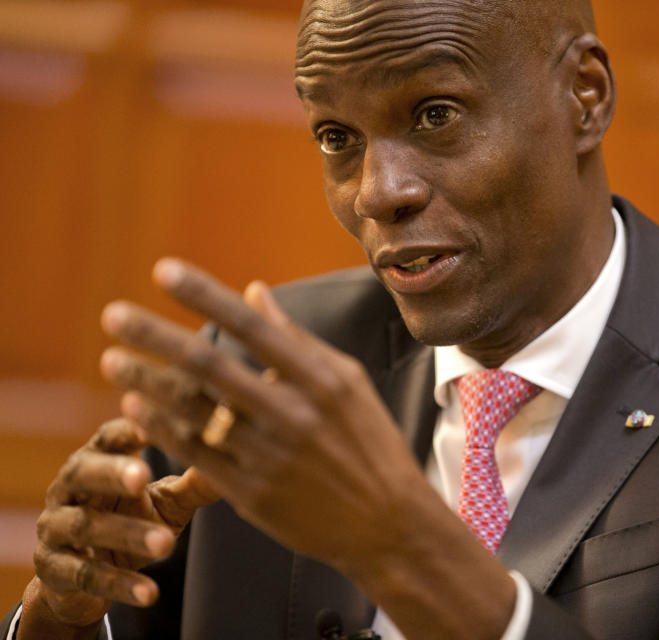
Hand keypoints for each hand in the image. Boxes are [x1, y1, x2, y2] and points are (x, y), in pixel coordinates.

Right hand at [21, 417, 218, 636]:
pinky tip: (151, 594)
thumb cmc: (133, 518)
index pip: (108, 438)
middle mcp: (68, 489)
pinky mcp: (54, 570)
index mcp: (96, 460)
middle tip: (143, 475)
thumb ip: (194, 483)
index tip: (152, 427)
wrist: (87, 575)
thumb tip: (233, 460)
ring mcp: (55, 529)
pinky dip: (120, 585)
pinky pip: (87, 577)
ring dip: (127, 535)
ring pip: (87, 528)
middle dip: (112, 474)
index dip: (127, 431)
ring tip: (167, 544)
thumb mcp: (165, 500)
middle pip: (84, 474)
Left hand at [98, 258, 515, 637]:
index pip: (250, 325)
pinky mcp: (252, 492)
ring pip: (192, 411)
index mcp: (320, 378)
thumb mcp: (348, 382)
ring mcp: (269, 454)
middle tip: (114, 314)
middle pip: (209, 365)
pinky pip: (195, 453)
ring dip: (146, 382)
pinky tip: (137, 408)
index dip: (203, 295)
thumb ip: (298, 338)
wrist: (388, 521)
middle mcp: (292, 412)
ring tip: (113, 360)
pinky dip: (163, 428)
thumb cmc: (370, 443)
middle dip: (156, 335)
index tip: (163, 270)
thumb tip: (255, 291)